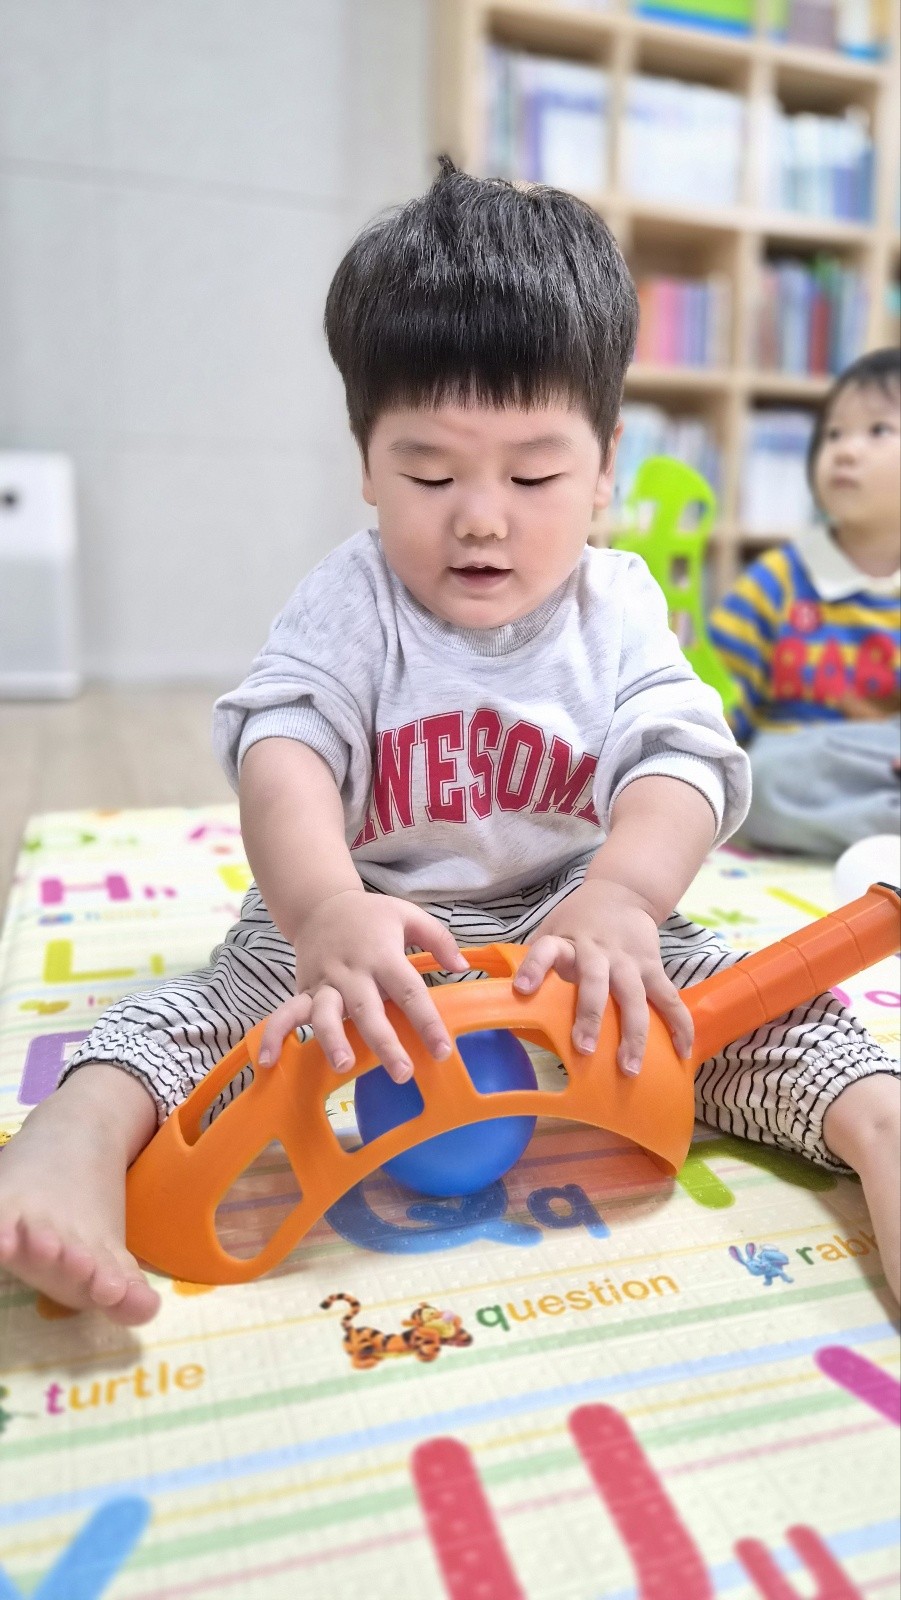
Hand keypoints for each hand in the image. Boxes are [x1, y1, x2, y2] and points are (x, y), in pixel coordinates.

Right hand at [258, 889, 468, 1082]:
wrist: (321, 903)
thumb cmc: (371, 916)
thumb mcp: (408, 915)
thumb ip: (438, 939)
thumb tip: (462, 967)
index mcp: (383, 955)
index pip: (410, 991)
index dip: (427, 1021)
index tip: (443, 1049)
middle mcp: (352, 971)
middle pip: (368, 1009)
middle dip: (384, 1042)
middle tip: (402, 1073)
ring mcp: (324, 982)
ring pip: (324, 1014)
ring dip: (332, 1040)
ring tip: (343, 1066)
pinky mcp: (304, 990)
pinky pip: (284, 1013)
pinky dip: (273, 1036)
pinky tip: (266, 1063)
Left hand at [512, 879, 692, 1074]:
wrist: (621, 892)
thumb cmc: (576, 924)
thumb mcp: (551, 933)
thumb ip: (534, 967)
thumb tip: (505, 1012)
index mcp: (566, 942)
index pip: (546, 950)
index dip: (533, 967)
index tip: (521, 990)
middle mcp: (597, 950)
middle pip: (594, 981)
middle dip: (589, 1015)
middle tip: (584, 1049)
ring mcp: (628, 960)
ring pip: (634, 997)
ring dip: (633, 1033)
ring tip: (629, 1068)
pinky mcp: (653, 967)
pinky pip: (668, 998)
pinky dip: (678, 1024)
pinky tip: (681, 1051)